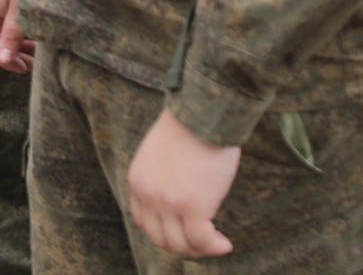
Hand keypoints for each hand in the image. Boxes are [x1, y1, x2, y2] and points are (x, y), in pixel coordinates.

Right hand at [0, 0, 34, 72]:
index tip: (28, 68)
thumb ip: (12, 35)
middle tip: (33, 62)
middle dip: (10, 54)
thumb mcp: (22, 8)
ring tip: (34, 48)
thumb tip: (3, 60)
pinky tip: (26, 30)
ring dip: (11, 42)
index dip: (8, 62)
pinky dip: (8, 28)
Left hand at [127, 107, 241, 257]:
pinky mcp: (193, 207)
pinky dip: (214, 246)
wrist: (203, 113)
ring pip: (180, 244)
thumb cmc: (190, 126)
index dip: (163, 231)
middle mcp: (148, 195)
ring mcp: (169, 203)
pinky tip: (224, 244)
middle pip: (160, 237)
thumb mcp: (160, 153)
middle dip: (181, 245)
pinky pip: (201, 240)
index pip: (143, 221)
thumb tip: (180, 196)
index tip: (183, 231)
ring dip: (198, 249)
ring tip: (215, 242)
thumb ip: (161, 177)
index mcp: (138, 181)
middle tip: (201, 241)